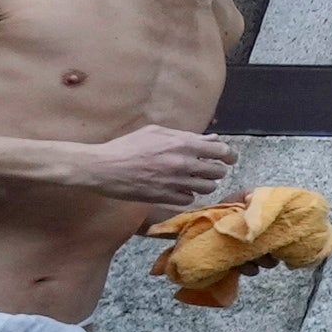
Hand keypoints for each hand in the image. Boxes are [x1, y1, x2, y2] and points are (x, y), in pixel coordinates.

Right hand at [63, 125, 236, 206]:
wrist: (103, 167)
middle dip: (215, 171)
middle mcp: (183, 164)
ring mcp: (175, 183)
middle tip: (207, 170)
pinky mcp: (165, 198)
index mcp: (183, 144)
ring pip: (207, 188)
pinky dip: (187, 195)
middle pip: (218, 172)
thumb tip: (212, 139)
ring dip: (204, 184)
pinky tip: (178, 189)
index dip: (229, 155)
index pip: (221, 151)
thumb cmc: (127, 146)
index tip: (229, 159)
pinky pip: (189, 199)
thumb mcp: (157, 132)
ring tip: (193, 180)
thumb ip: (187, 136)